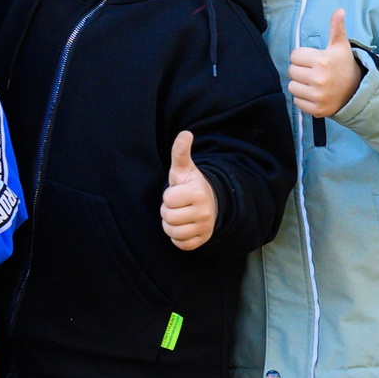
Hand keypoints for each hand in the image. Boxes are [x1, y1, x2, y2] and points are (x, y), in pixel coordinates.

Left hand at [160, 130, 217, 250]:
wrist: (211, 203)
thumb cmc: (191, 185)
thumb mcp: (184, 169)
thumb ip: (180, 152)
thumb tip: (185, 133)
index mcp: (198, 192)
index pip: (168, 200)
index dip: (168, 196)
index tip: (177, 193)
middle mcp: (205, 211)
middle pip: (168, 218)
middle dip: (168, 212)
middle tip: (178, 205)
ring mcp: (206, 227)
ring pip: (173, 232)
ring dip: (171, 226)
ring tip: (179, 216)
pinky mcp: (203, 240)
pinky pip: (181, 244)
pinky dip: (178, 238)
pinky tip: (184, 227)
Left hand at [287, 7, 364, 117]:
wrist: (357, 90)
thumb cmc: (344, 65)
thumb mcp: (341, 46)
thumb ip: (336, 28)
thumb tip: (340, 10)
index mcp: (322, 61)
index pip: (294, 56)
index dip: (302, 57)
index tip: (314, 60)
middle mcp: (319, 79)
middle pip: (291, 71)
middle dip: (300, 70)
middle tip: (314, 71)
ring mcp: (318, 96)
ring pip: (292, 86)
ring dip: (300, 84)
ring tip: (313, 83)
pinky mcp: (316, 109)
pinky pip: (297, 101)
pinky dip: (303, 98)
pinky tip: (315, 94)